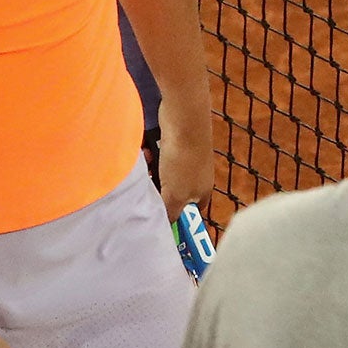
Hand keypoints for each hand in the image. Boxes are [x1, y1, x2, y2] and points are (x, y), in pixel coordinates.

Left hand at [157, 105, 214, 221]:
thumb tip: (165, 225)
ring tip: (145, 169)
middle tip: (146, 191)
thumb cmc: (183, 161)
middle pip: (174, 193)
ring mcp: (188, 159)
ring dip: (152, 173)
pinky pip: (162, 157)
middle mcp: (198, 177)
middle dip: (157, 191)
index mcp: (202, 193)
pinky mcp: (178, 144)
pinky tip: (147, 152)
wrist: (184, 121)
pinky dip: (152, 156)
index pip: (191, 212)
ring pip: (164, 174)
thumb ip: (170, 214)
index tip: (159, 216)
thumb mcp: (174, 196)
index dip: (176, 215)